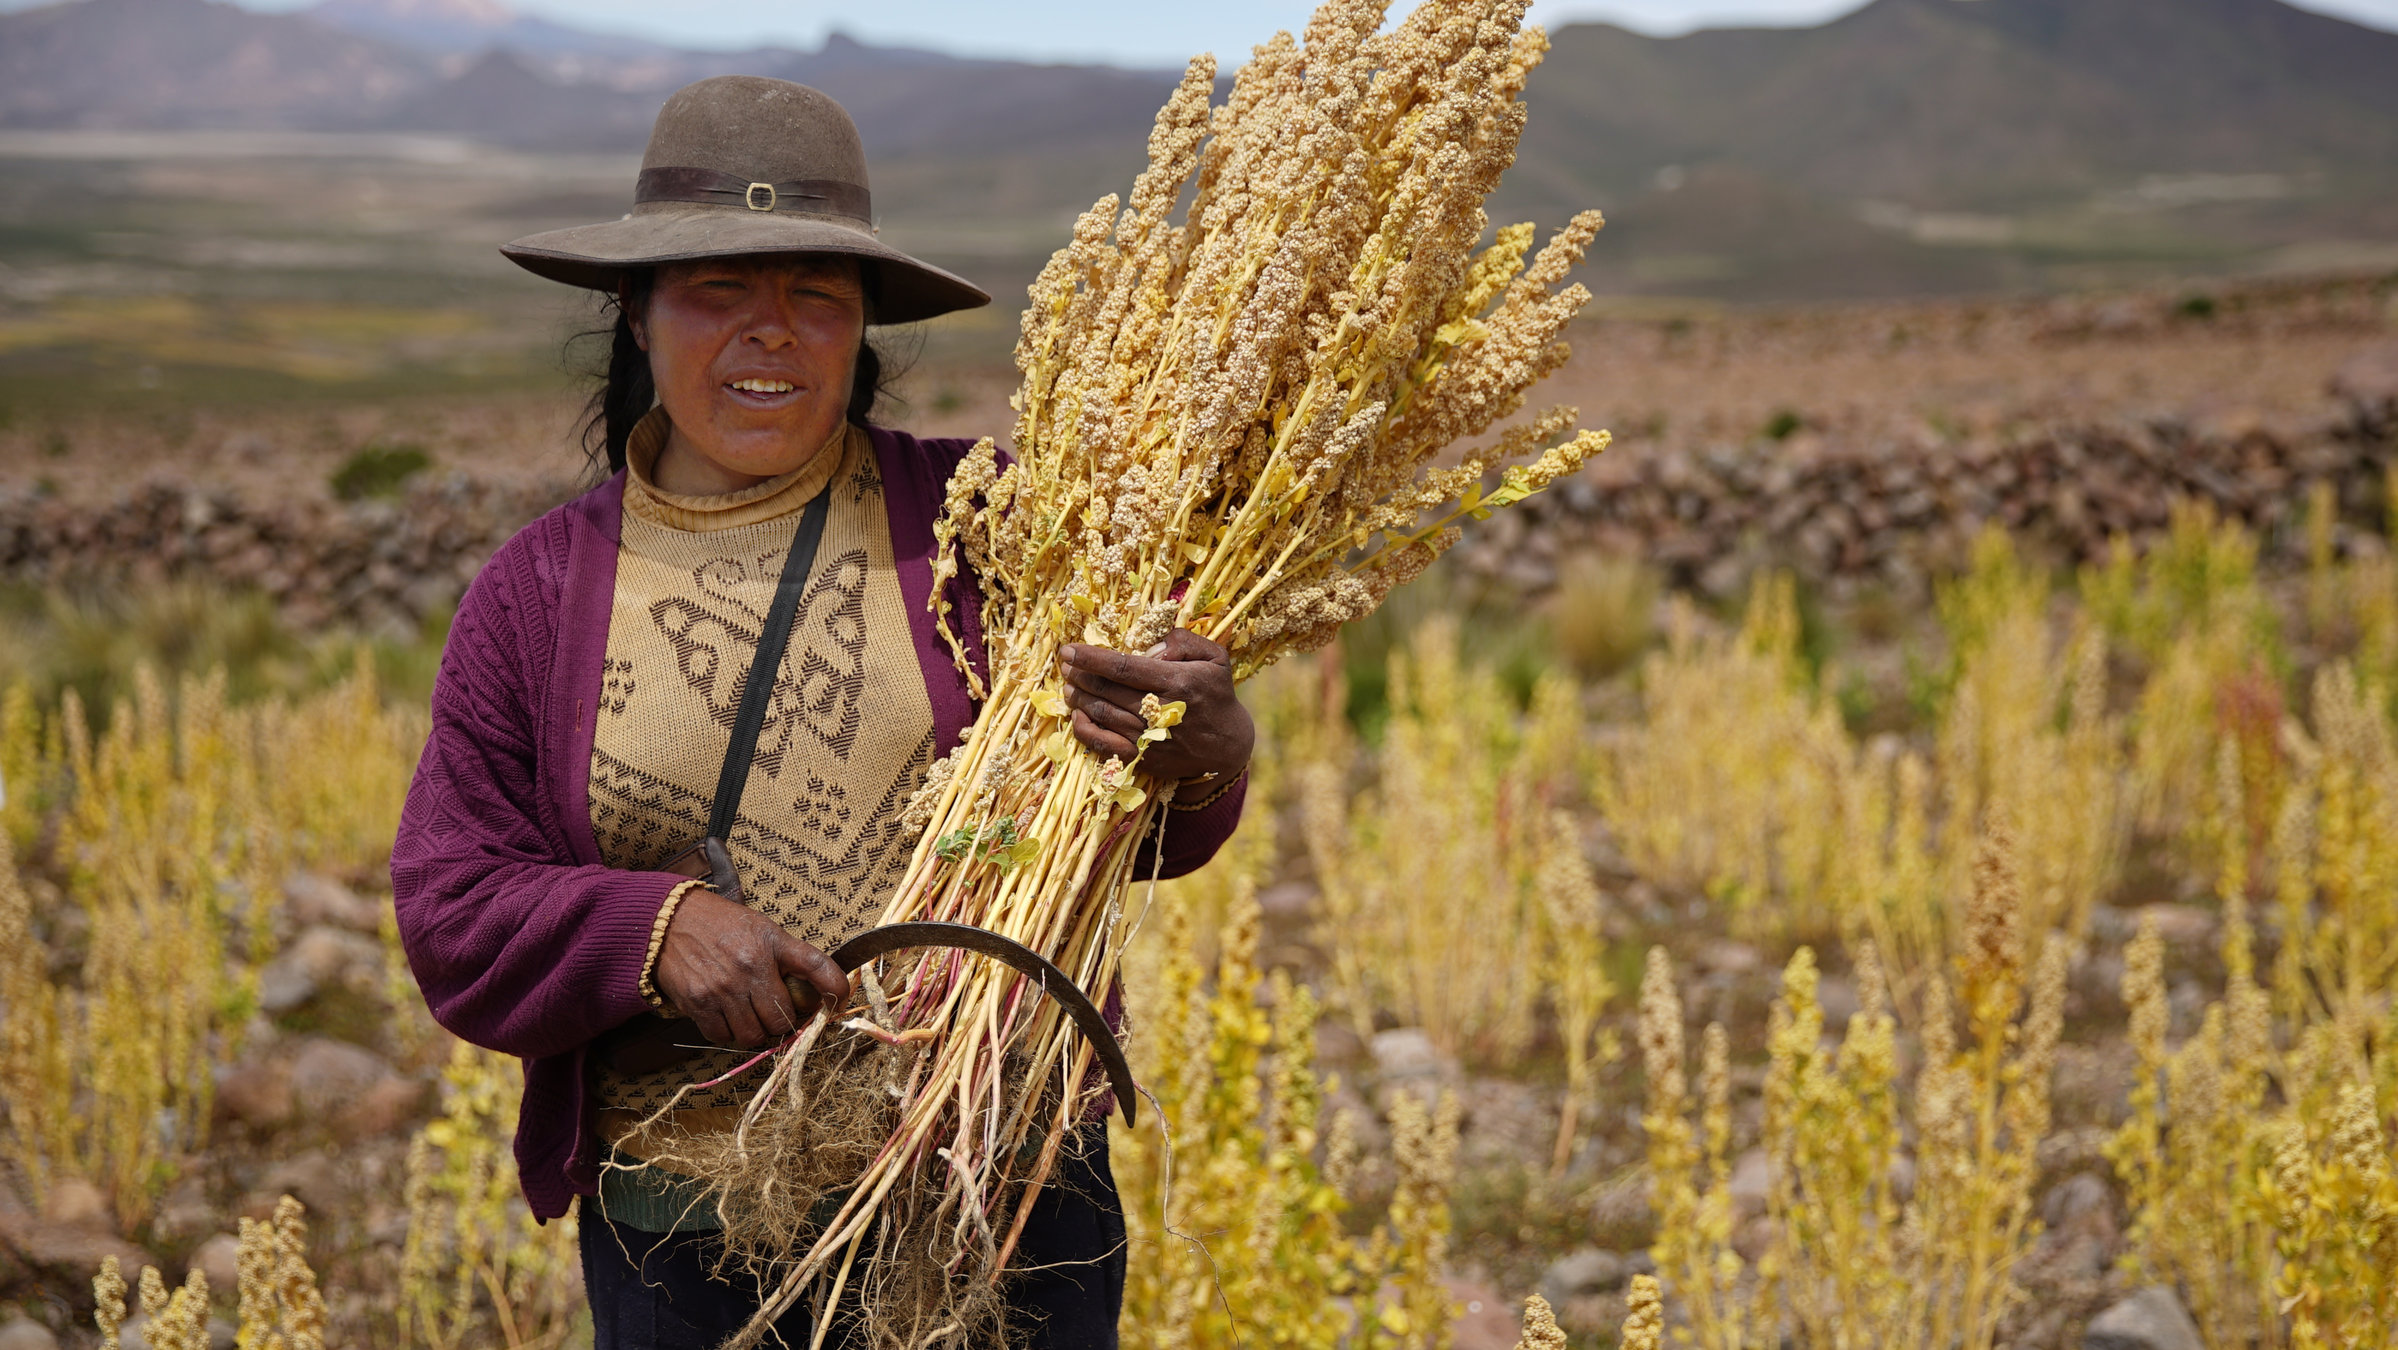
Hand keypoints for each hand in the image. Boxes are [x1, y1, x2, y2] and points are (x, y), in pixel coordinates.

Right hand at [653, 889, 848, 1048]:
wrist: (670, 921)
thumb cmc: (722, 924)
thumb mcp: (763, 929)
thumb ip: (791, 956)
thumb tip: (820, 988)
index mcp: (770, 945)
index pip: (815, 966)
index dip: (835, 987)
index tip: (840, 998)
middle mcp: (749, 968)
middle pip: (782, 1019)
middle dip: (784, 1021)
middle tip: (778, 1014)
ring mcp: (722, 989)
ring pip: (753, 1034)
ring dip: (756, 1031)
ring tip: (752, 1017)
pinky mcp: (698, 1004)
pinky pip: (722, 1037)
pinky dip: (728, 1033)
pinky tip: (728, 1016)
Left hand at [1058, 628, 1253, 784]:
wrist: (1227, 746)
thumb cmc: (1216, 694)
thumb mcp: (1214, 658)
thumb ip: (1184, 641)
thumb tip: (1150, 646)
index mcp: (1177, 682)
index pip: (1123, 667)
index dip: (1091, 658)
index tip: (1069, 649)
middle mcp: (1161, 711)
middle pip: (1107, 690)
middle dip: (1080, 674)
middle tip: (1065, 664)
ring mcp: (1150, 738)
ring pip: (1101, 714)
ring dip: (1078, 698)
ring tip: (1068, 685)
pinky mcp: (1144, 759)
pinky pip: (1104, 745)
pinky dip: (1085, 730)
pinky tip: (1076, 715)